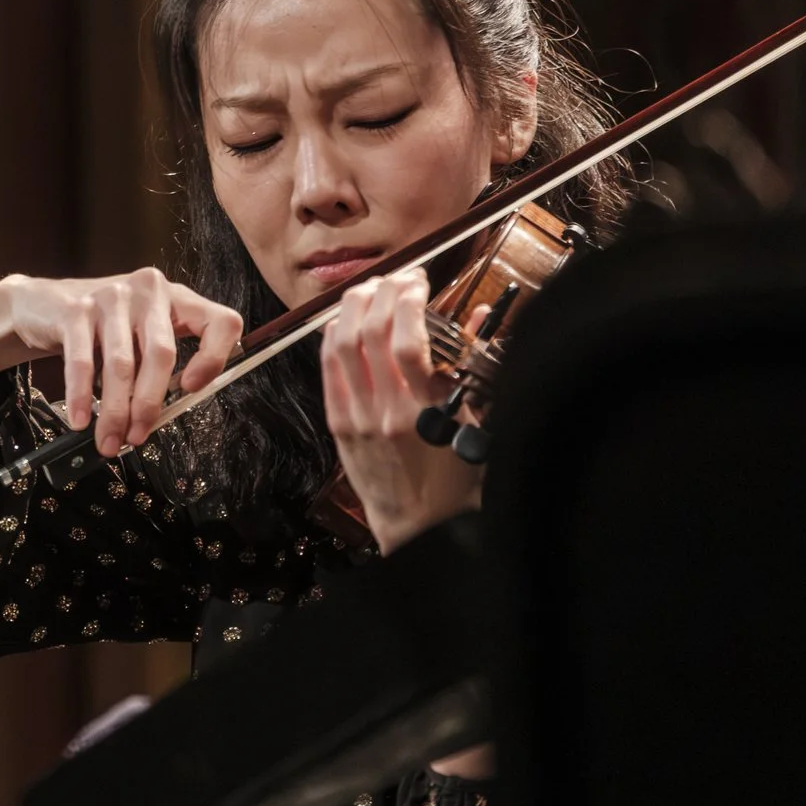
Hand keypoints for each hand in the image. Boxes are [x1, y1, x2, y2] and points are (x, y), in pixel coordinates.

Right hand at [0, 269, 241, 457]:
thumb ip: (156, 367)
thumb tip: (157, 419)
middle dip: (149, 404)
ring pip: (122, 364)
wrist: (39, 304)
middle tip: (138, 437)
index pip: (220, 321)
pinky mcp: (75, 308)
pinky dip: (81, 396)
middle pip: (162, 353)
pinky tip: (80, 419)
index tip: (191, 389)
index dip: (214, 357)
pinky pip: (82, 361)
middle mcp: (148, 290)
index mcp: (176, 298)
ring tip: (109, 440)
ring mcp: (111, 295)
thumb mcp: (138, 338)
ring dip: (115, 410)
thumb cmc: (100, 330)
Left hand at [320, 269, 485, 552]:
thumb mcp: (478, 424)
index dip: (410, 300)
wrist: (417, 527)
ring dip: (354, 305)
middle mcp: (384, 412)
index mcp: (425, 413)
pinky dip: (335, 333)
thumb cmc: (456, 480)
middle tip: (401, 278)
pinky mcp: (338, 423)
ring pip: (341, 343)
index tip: (420, 282)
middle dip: (383, 292)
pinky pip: (328, 366)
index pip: (407, 340)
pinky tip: (348, 317)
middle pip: (369, 331)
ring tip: (374, 287)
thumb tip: (477, 315)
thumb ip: (475, 366)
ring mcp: (356, 417)